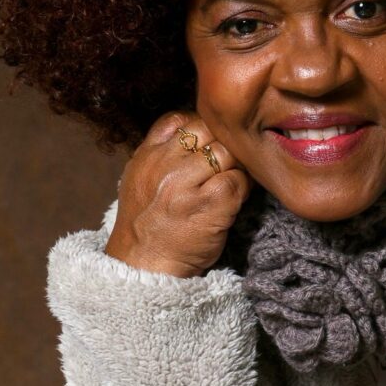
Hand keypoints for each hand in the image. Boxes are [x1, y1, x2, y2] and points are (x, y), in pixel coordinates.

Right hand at [104, 110, 252, 276]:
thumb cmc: (149, 226)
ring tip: (230, 182)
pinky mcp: (213, 203)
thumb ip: (161, 152)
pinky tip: (235, 201)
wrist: (144, 267)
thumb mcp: (141, 180)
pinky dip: (244, 188)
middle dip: (221, 142)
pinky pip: (240, 179)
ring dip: (235, 165)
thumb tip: (198, 131)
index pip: (178, 118)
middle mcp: (164, 165)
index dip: (198, 127)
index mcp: (146, 156)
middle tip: (227, 163)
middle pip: (207, 129)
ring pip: (227, 151)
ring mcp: (187, 183)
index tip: (206, 145)